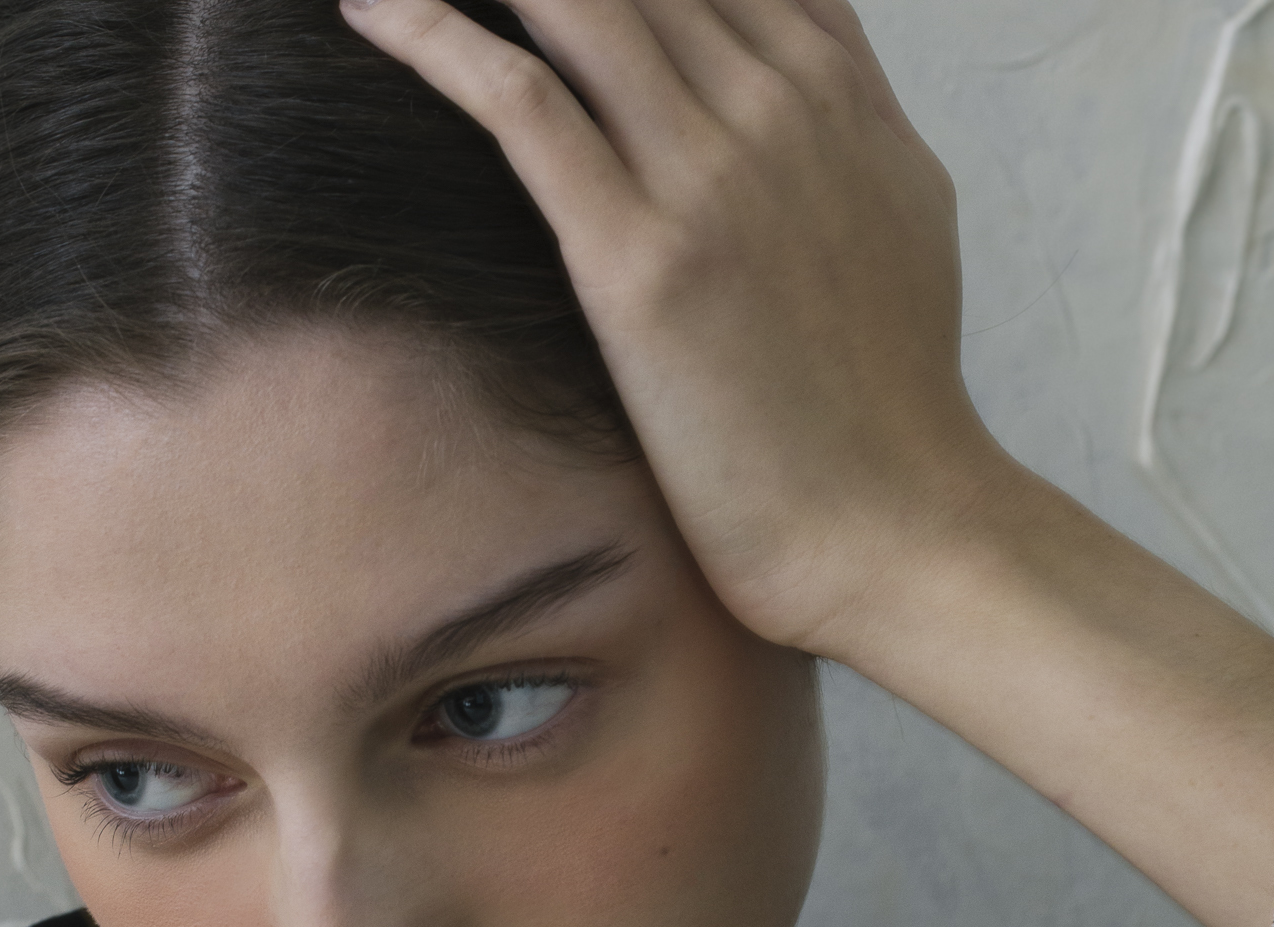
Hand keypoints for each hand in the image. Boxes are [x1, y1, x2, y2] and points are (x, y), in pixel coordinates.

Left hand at [340, 0, 997, 658]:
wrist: (896, 527)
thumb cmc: (892, 405)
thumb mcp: (903, 217)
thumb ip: (847, 126)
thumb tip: (811, 84)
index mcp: (835, 94)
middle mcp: (777, 107)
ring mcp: (710, 175)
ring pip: (574, 4)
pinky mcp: (640, 258)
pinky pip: (518, 103)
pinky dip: (431, 35)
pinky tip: (370, 5)